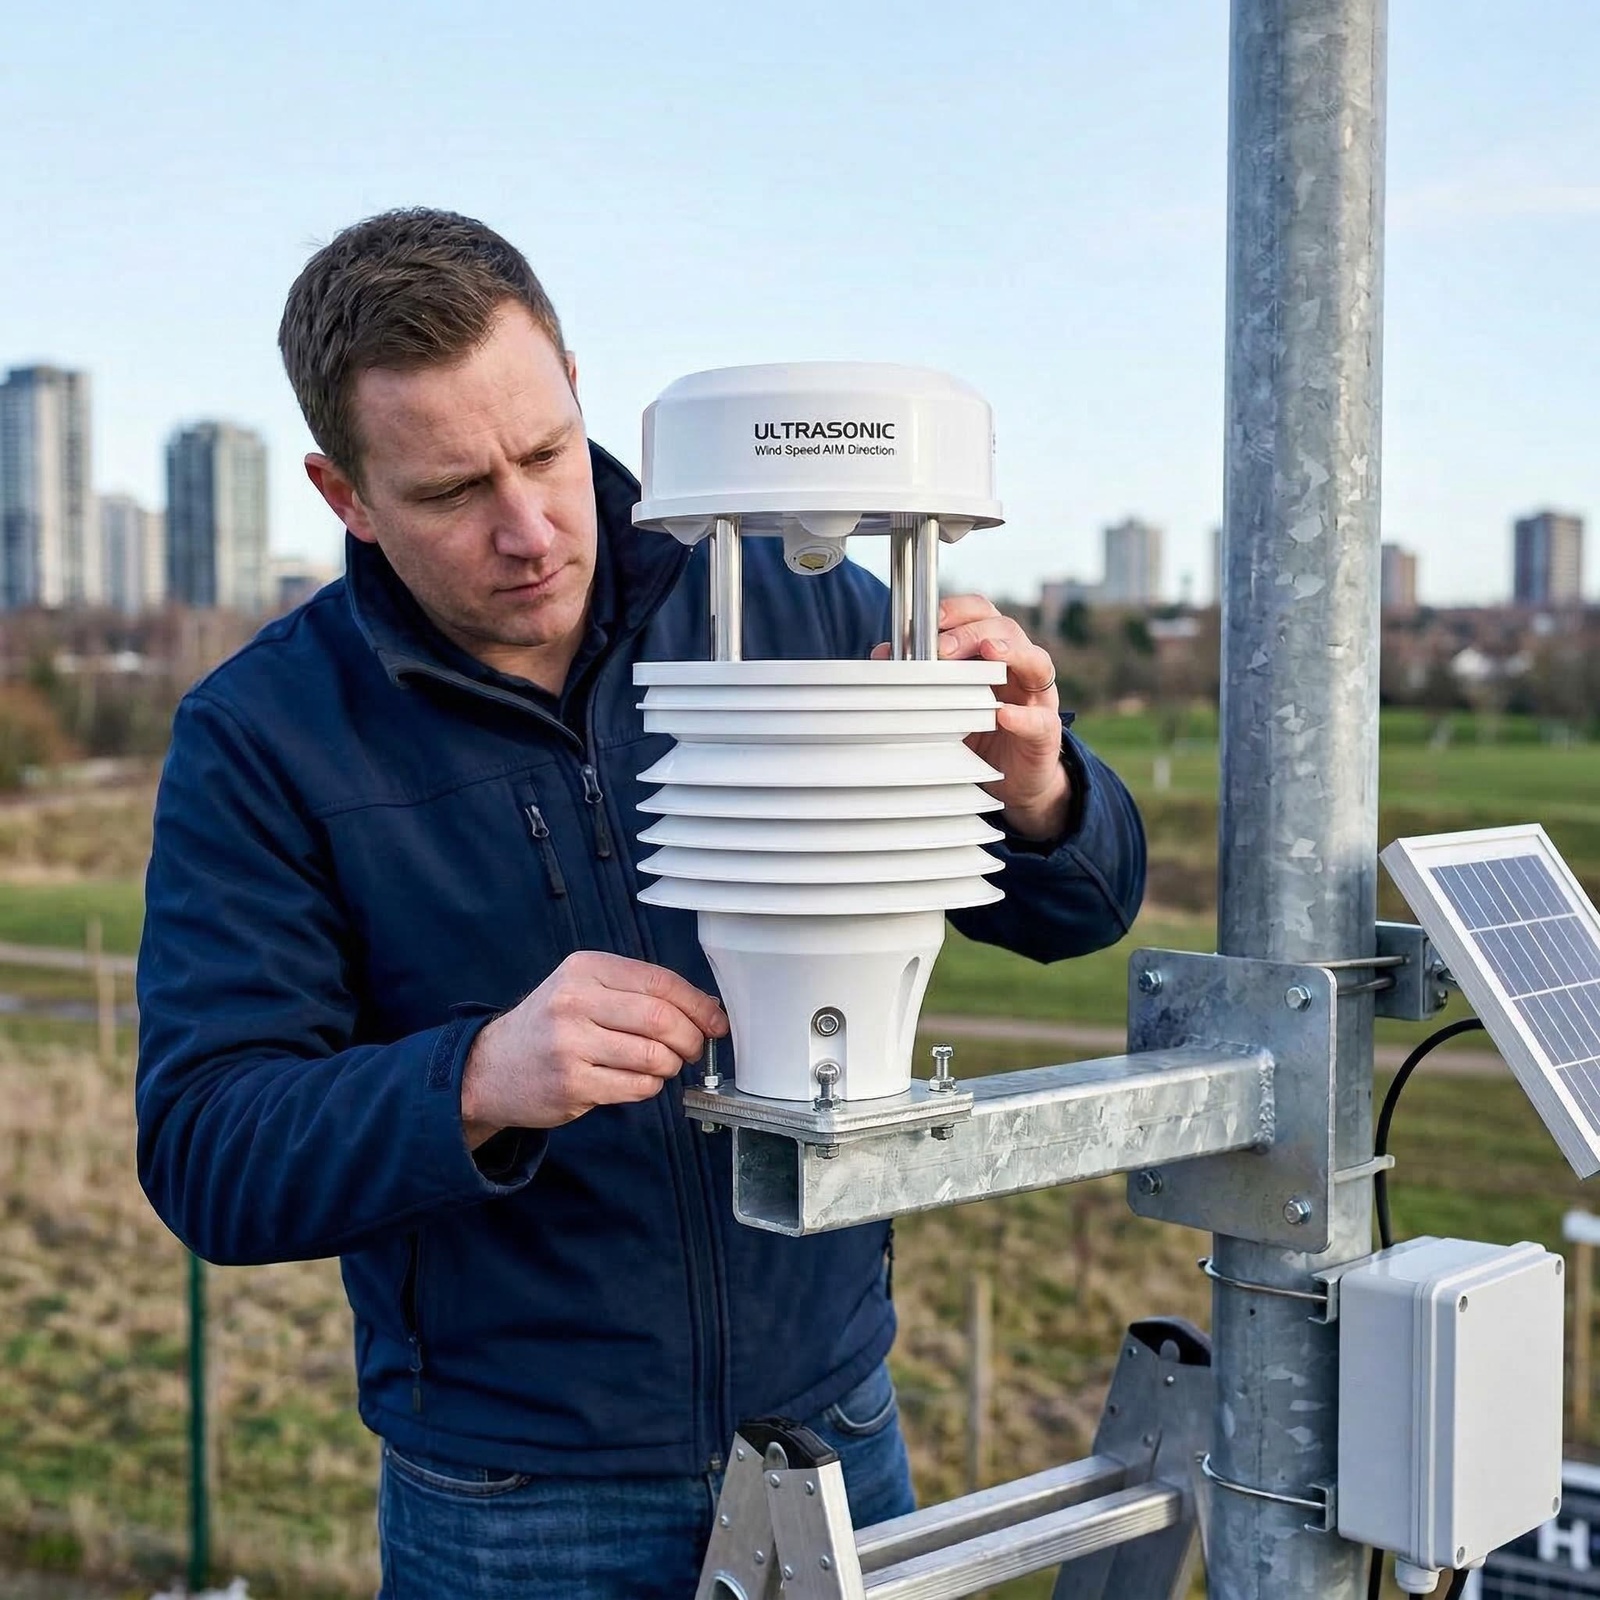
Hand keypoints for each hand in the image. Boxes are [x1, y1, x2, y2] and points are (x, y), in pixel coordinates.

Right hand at [460, 952, 728, 1147]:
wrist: (492, 1067)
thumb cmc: (551, 1025)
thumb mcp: (585, 989)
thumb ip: (639, 992)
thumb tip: (708, 1010)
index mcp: (585, 969)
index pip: (660, 981)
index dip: (699, 1004)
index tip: (716, 1022)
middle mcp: (575, 1001)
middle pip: (662, 1019)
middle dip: (692, 1038)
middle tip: (694, 1048)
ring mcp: (571, 1045)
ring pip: (654, 1057)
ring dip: (671, 1065)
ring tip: (663, 1064)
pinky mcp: (572, 1084)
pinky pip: (637, 1087)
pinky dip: (650, 1086)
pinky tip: (638, 1080)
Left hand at [874, 595, 1068, 842]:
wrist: (1013, 781)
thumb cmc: (980, 734)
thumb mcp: (947, 703)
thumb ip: (921, 678)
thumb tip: (882, 656)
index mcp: (995, 654)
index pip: (983, 615)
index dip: (960, 610)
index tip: (932, 617)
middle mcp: (1020, 668)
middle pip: (1008, 629)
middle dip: (974, 631)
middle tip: (944, 647)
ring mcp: (1038, 698)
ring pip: (1036, 662)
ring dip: (1010, 652)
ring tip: (989, 652)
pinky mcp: (1046, 733)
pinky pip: (1041, 720)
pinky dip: (1023, 716)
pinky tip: (1003, 714)